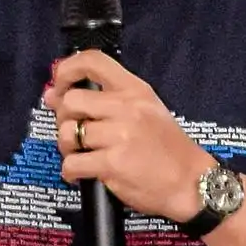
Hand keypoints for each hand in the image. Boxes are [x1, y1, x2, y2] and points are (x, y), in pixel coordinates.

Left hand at [44, 50, 215, 223]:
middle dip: (63, 119)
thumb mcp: (147, 110)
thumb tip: (53, 95)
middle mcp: (127, 108)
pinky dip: (70, 172)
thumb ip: (105, 100)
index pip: (93, 61)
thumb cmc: (168, 150)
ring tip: (82, 156)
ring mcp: (119, 136)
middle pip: (70, 101)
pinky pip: (72, 164)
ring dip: (67, 148)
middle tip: (75, 133)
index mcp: (136, 90)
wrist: (191, 183)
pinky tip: (82, 174)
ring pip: (67, 134)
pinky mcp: (112, 164)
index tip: (58, 86)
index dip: (66, 70)